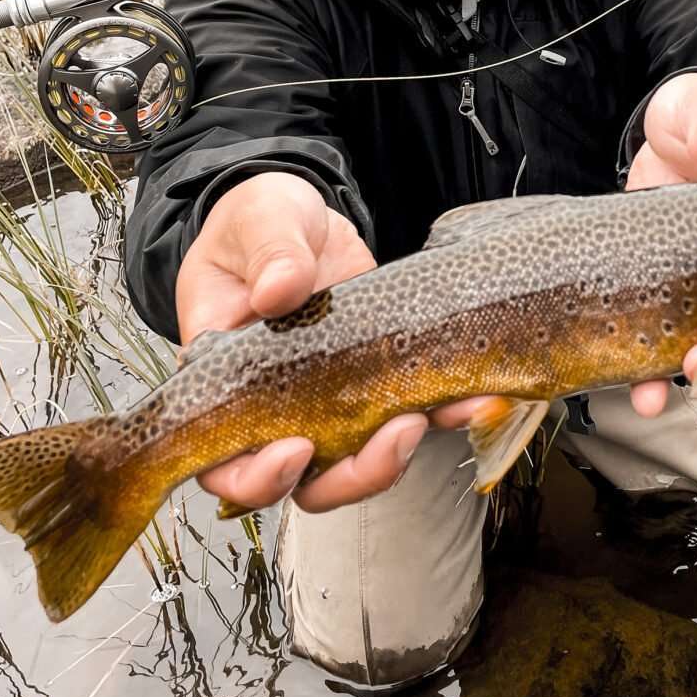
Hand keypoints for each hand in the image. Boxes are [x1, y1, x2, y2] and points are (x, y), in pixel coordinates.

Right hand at [176, 171, 485, 512]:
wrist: (303, 216)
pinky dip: (441, 415)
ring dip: (394, 456)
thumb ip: (269, 254)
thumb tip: (279, 290)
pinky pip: (406, 413)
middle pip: (303, 481)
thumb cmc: (258, 223)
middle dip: (350, 476)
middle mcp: (274, 405)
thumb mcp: (257, 221)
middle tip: (392, 436)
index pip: (224, 462)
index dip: (257, 475)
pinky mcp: (375, 380)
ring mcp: (327, 400)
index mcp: (223, 381)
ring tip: (428, 416)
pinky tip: (472, 399)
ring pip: (356, 462)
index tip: (296, 449)